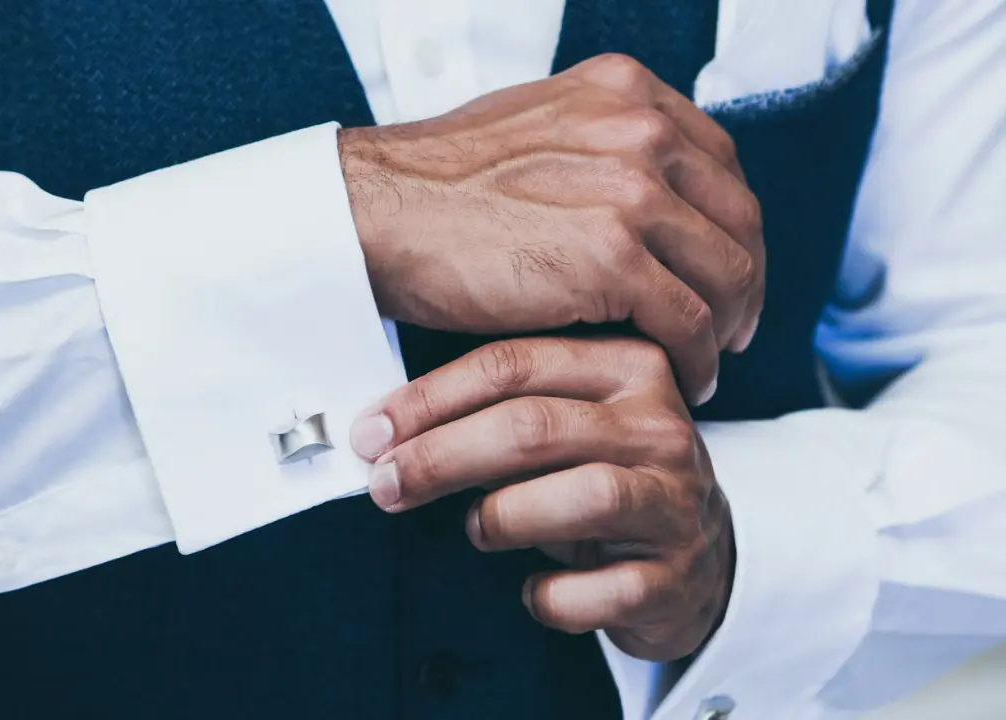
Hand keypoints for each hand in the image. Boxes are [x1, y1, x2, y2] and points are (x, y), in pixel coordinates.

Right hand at [340, 53, 763, 403]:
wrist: (378, 214)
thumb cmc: (437, 184)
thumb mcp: (536, 128)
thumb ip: (599, 146)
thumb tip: (642, 191)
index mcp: (625, 93)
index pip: (720, 164)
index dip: (730, 226)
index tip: (722, 267)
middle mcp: (640, 130)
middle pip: (738, 218)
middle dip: (742, 282)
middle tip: (731, 326)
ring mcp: (630, 192)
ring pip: (725, 273)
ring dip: (725, 327)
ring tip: (707, 361)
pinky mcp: (612, 258)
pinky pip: (689, 321)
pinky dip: (696, 359)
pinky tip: (680, 377)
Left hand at [349, 336, 733, 660]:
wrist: (696, 562)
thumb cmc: (604, 483)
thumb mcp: (563, 431)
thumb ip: (497, 415)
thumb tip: (389, 431)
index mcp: (628, 368)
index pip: (515, 365)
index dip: (431, 400)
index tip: (373, 433)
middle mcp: (660, 427)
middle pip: (536, 427)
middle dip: (443, 457)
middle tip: (388, 485)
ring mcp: (677, 501)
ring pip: (583, 496)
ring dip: (504, 516)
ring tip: (478, 529)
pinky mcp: (678, 575)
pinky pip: (603, 590)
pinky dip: (553, 597)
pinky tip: (534, 592)